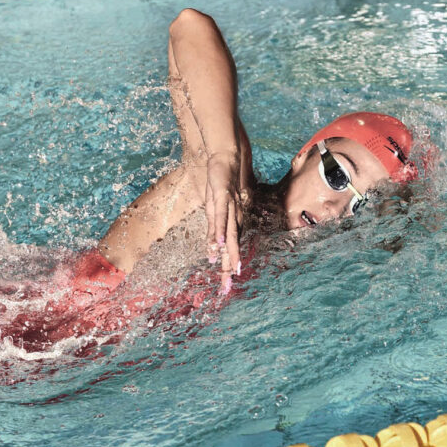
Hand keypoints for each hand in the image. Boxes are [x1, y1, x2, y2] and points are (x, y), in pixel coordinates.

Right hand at [205, 150, 251, 291]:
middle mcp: (233, 218)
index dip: (227, 268)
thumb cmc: (223, 183)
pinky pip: (221, 217)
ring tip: (233, 270)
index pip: (229, 250)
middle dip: (230, 268)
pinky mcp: (222, 196)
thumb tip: (212, 251)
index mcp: (231, 222)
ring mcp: (229, 208)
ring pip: (230, 235)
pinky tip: (219, 244)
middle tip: (227, 289)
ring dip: (230, 253)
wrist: (228, 157)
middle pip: (232, 247)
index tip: (225, 289)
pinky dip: (219, 231)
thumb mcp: (216, 209)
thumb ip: (214, 230)